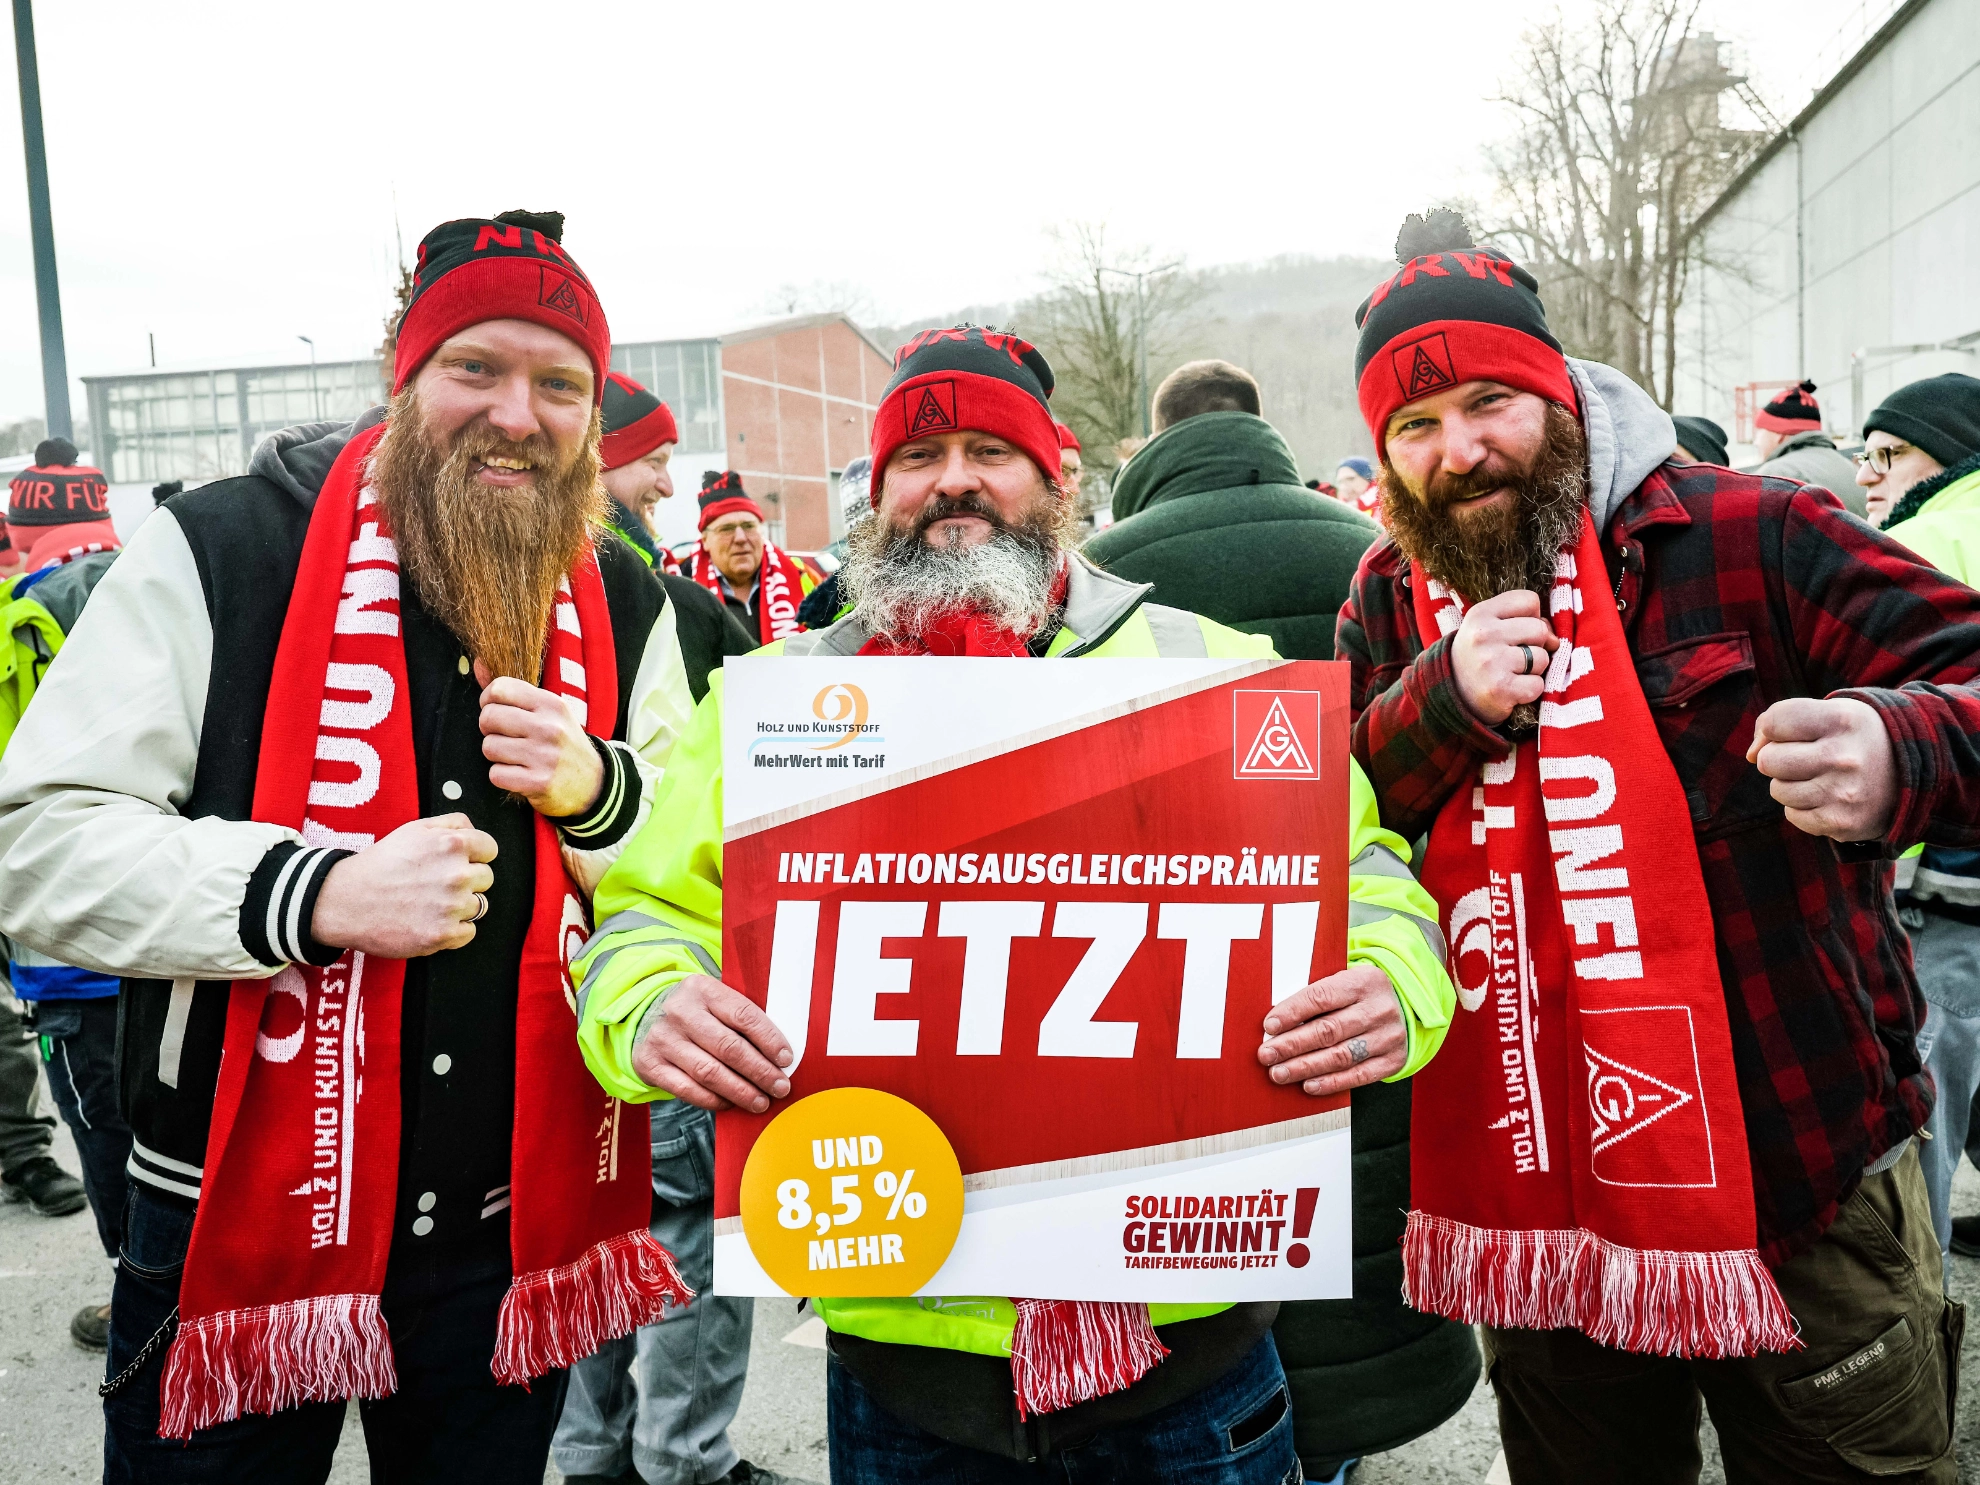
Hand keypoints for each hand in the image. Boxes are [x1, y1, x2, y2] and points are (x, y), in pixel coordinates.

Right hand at [310, 814, 496, 957]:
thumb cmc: (379, 865)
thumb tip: (473, 829)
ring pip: (479, 906)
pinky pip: (469, 932)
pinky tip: (432, 920)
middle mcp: (457, 874)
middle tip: (438, 883)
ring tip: (432, 902)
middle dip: (468, 880)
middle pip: (486, 878)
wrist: (346, 901)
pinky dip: (455, 930)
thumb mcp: (413, 829)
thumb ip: (451, 823)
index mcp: (452, 845)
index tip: (461, 862)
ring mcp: (451, 906)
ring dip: (461, 905)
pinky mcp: (443, 934)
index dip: (475, 855)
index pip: (490, 849)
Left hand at [475, 661, 604, 817]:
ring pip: (489, 747)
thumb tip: (478, 665)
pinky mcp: (539, 782)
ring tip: (515, 756)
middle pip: (489, 717)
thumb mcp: (548, 712)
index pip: (500, 688)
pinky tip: (519, 774)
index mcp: (552, 704)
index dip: (488, 701)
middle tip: (503, 736)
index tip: (496, 710)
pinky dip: (503, 776)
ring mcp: (545, 756)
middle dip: (489, 729)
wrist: (593, 783)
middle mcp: (550, 727)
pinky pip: (496, 774)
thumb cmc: (562, 743)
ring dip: (496, 755)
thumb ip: (513, 691)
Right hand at [632, 973, 794, 1112]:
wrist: (645, 1015)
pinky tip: (731, 1103)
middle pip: (729, 1047)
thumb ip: (742, 1019)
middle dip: (760, 1072)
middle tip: (780, 1087)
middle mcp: (680, 1012)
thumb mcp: (715, 1001)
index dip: (769, 1040)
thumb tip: (780, 1054)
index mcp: (703, 989)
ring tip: (760, 1102)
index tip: (786, 1059)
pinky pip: (687, 1089)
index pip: (744, 1015)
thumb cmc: (696, 1012)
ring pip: (709, 1072)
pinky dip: (713, 1100)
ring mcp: (662, 1038)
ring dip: (740, 1091)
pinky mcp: (650, 1063)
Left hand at [1257, 964, 1405, 1095]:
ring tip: (1280, 1072)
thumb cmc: (1359, 996)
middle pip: (1328, 1031)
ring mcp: (1388, 1036)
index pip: (1321, 997)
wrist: (1402, 1006)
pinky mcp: (1393, 1060)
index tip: (1269, 1026)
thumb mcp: (1342, 983)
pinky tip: (1309, 1085)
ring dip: (1305, 1067)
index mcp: (1363, 981)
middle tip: (1267, 1054)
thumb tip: (1277, 1024)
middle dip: (1292, 1045)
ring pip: (1340, 1056)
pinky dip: (1331, 1082)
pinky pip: (1358, 1075)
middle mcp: (1379, 1009)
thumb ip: (1315, 998)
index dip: (1292, 1013)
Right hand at [1450, 590, 1560, 724]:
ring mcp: (1491, 662)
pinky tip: (1512, 690)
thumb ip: (1525, 620)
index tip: (1515, 631)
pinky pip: (1537, 685)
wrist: (1452, 693)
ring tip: (1511, 673)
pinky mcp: (1500, 689)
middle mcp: (1483, 635)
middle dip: (1535, 645)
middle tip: (1514, 656)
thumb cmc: (1481, 655)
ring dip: (1533, 669)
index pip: (1529, 601)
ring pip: (1542, 658)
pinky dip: (1530, 690)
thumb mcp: (1491, 626)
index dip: (1530, 617)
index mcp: (1480, 614)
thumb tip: (1555, 640)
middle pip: (1540, 629)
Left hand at [1747, 696, 1896, 840]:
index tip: (1794, 733)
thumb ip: (1780, 721)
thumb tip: (1750, 755)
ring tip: (1822, 777)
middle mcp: (1844, 756)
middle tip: (1808, 758)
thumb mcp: (1830, 714)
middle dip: (1778, 759)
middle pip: (1767, 760)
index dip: (1774, 729)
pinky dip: (1803, 808)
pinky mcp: (1843, 823)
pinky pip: (1793, 816)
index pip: (1774, 722)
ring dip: (1791, 784)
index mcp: (1841, 720)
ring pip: (1778, 790)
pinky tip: (1829, 798)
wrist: (1914, 775)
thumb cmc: (1855, 739)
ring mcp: (1844, 792)